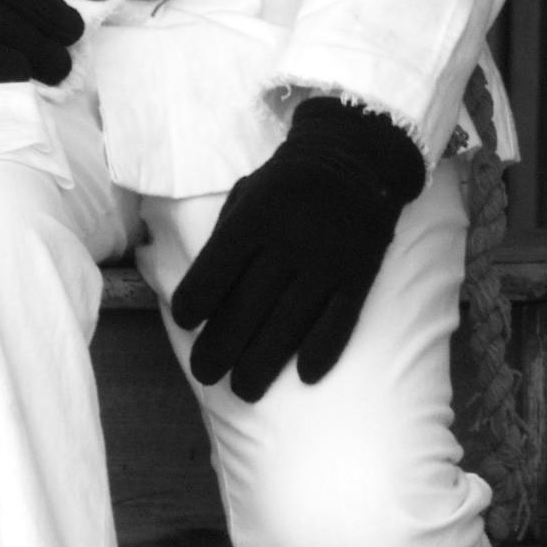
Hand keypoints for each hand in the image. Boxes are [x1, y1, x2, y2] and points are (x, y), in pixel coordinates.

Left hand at [167, 97, 428, 399]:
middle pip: (247, 308)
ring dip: (263, 363)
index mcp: (255, 218)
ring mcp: (327, 262)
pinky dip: (322, 350)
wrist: (357, 157)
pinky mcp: (359, 276)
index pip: (214, 271)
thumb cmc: (287, 182)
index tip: (186, 324)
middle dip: (220, 349)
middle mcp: (289, 242)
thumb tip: (199, 292)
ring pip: (289, 324)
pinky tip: (303, 376)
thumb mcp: (247, 193)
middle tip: (206, 375)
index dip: (194, 303)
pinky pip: (340, 321)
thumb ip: (223, 236)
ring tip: (244, 389)